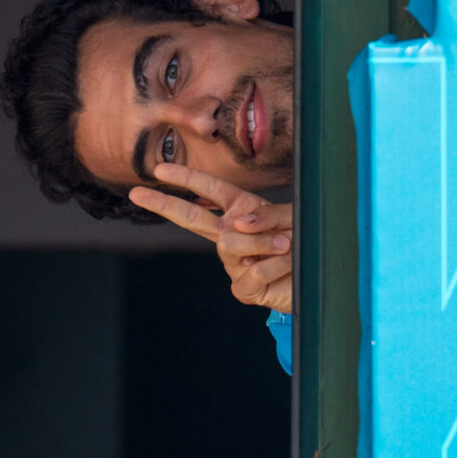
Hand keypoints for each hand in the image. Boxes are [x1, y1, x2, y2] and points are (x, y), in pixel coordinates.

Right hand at [129, 164, 292, 313]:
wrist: (319, 277)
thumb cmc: (304, 241)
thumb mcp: (290, 219)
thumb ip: (265, 216)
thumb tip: (236, 224)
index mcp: (240, 210)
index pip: (209, 190)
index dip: (186, 178)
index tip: (159, 170)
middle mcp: (231, 234)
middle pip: (191, 217)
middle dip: (164, 203)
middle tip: (137, 192)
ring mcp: (234, 262)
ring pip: (231, 244)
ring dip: (263, 241)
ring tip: (287, 245)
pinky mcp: (243, 287)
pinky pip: (252, 270)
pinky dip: (275, 264)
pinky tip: (287, 264)